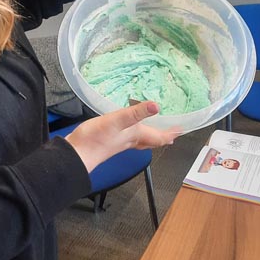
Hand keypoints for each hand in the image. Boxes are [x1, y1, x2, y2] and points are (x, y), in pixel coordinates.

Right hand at [64, 101, 178, 172]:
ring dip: (152, 136)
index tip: (181, 130)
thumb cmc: (96, 138)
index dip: (171, 133)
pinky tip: (130, 129)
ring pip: (142, 140)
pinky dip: (137, 133)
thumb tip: (156, 106)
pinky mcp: (111, 141)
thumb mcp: (117, 121)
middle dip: (163, 136)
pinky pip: (130, 138)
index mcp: (136, 135)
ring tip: (157, 131)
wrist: (78, 153)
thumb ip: (136, 113)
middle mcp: (131, 141)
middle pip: (152, 140)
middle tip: (172, 132)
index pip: (159, 136)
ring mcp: (121, 142)